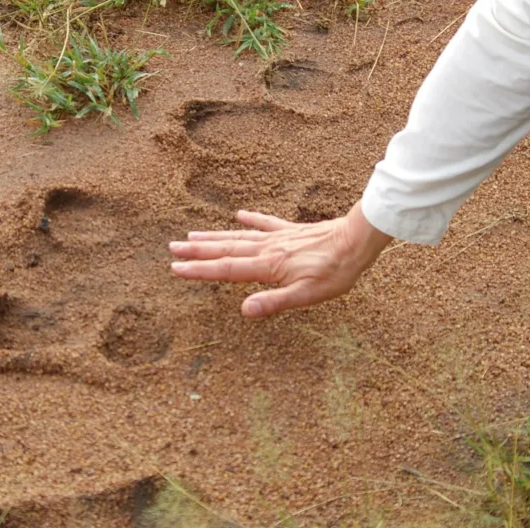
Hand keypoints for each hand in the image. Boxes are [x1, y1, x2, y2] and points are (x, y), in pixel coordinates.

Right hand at [169, 202, 393, 317]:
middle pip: (225, 250)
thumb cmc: (335, 272)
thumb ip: (274, 302)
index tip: (176, 268)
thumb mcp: (307, 295)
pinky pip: (266, 223)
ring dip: (214, 237)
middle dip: (198, 251)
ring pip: (239, 237)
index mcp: (267, 266)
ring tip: (192, 235)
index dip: (200, 271)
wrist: (357, 241)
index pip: (226, 270)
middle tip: (172, 248)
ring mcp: (278, 238)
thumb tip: (244, 310)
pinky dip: (250, 220)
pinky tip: (239, 215)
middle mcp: (267, 249)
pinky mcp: (292, 231)